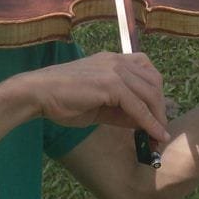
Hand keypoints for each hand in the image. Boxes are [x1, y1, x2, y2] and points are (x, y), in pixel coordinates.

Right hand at [19, 52, 169, 143]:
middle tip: (160, 131)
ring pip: (150, 94)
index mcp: (113, 61)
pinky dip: (149, 123)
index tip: (156, 117)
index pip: (147, 72)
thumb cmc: (63, 100)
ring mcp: (114, 70)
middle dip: (160, 108)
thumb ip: (121, 110)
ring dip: (158, 117)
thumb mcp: (99, 105)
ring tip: (158, 137)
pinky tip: (153, 136)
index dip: (155, 94)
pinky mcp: (110, 84)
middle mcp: (117, 60)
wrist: (38, 93)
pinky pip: (138, 106)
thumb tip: (142, 123)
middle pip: (154, 82)